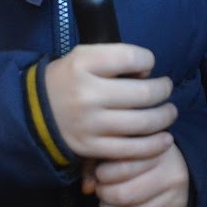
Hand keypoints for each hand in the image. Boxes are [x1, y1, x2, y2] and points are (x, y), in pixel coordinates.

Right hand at [43, 44, 174, 160]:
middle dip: (163, 90)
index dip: (148, 60)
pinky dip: (154, 145)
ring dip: (165, 117)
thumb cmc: (69, 80)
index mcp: (84, 64)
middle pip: (144, 93)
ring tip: (169, 112)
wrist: (36, 112)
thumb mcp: (84, 56)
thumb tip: (147, 73)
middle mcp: (87, 94)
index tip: (147, 67)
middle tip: (166, 89)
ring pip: (142, 123)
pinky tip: (165, 139)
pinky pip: (131, 150)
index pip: (132, 57)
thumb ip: (114, 58)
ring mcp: (90, 124)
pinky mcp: (92, 148)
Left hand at [85, 142, 191, 206]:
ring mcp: (178, 200)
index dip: (102, 175)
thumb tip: (88, 188)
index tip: (102, 174)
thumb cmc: (141, 159)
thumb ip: (99, 163)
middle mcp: (173, 175)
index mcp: (159, 152)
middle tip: (103, 192)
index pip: (122, 167)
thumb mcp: (122, 151)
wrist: (174, 172)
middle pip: (123, 195)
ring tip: (109, 206)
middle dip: (105, 196)